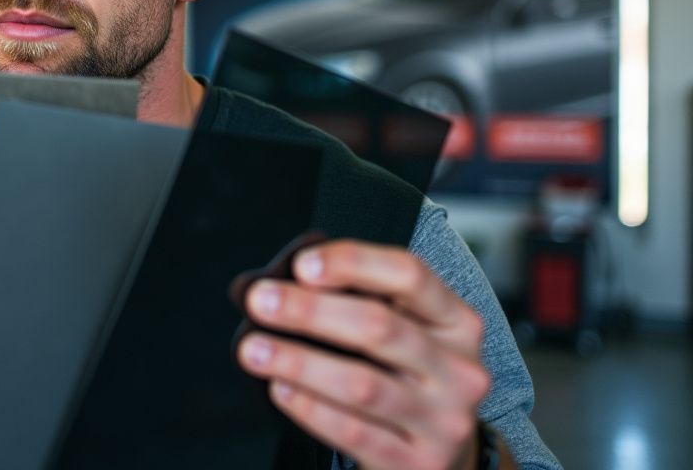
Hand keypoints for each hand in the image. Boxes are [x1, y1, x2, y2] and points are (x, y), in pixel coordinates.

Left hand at [237, 240, 491, 469]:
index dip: (353, 263)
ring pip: (362, 384)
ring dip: (298, 361)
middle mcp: (459, 369)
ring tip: (253, 349)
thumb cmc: (408, 378)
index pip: (410, 276)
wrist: (443, 456)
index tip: (302, 264)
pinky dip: (311, 408)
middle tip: (259, 301)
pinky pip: (355, 432)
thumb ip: (359, 303)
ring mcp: (444, 421)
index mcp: (457, 322)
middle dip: (310, 311)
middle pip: (380, 327)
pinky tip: (281, 389)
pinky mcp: (419, 464)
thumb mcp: (406, 334)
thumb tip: (279, 285)